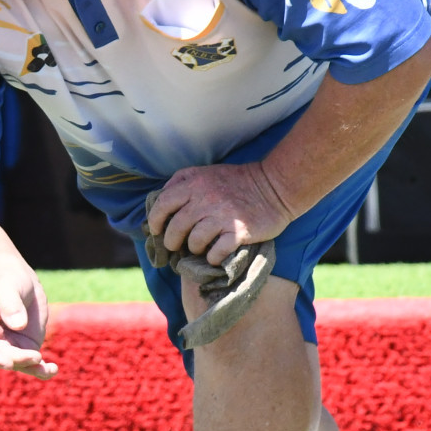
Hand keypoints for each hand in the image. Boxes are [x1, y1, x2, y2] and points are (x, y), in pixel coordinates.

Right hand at [0, 263, 56, 380]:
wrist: (16, 281)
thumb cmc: (5, 281)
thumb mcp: (5, 288)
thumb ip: (10, 304)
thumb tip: (19, 325)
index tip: (7, 363)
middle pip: (3, 357)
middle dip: (18, 360)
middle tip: (36, 356)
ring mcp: (9, 346)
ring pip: (19, 364)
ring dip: (33, 368)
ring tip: (49, 369)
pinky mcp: (25, 347)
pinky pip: (33, 362)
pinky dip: (42, 369)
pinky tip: (53, 370)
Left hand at [146, 161, 291, 267]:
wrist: (276, 187)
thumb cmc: (238, 181)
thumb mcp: (207, 172)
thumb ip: (184, 181)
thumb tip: (161, 199)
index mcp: (195, 183)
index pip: (163, 203)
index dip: (155, 219)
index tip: (155, 229)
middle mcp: (206, 199)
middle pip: (176, 227)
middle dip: (172, 241)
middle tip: (175, 246)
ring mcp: (223, 216)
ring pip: (195, 241)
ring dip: (193, 249)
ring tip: (199, 248)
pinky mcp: (239, 232)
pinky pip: (216, 252)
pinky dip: (212, 258)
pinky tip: (215, 255)